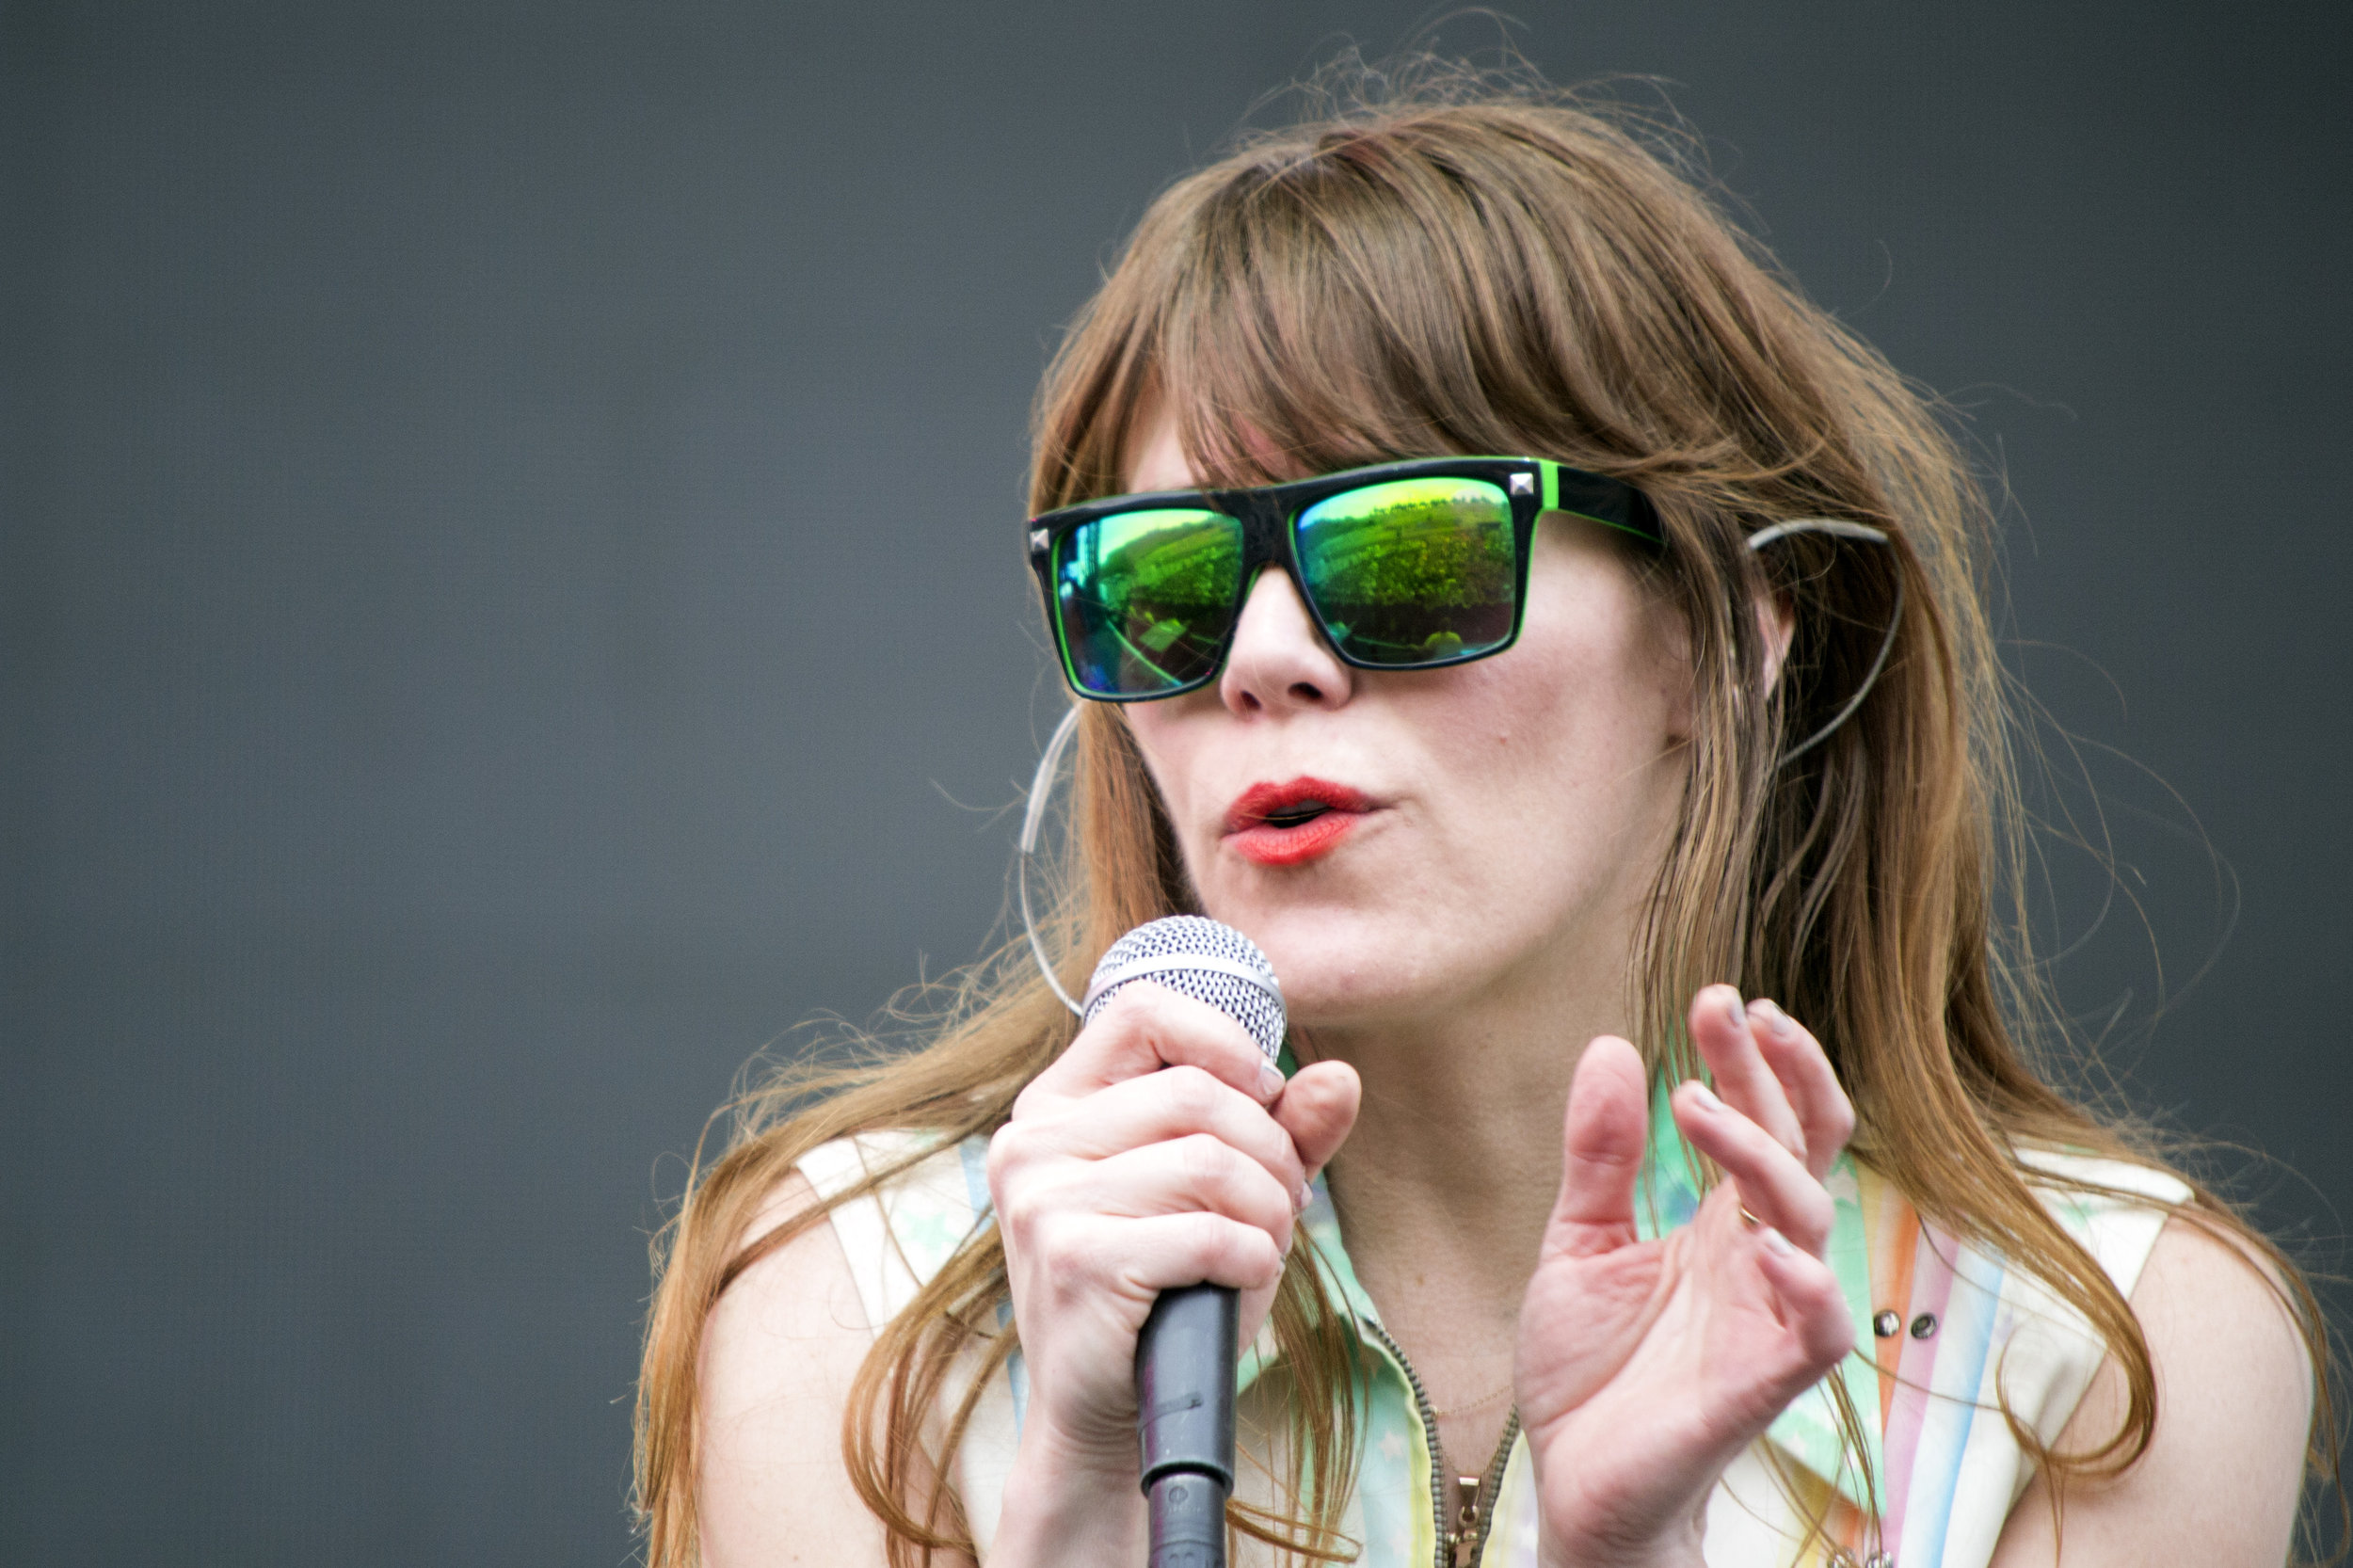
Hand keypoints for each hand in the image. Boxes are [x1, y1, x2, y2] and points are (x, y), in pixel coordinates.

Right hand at [985, 983, 1358, 1528]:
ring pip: (1210, 1162)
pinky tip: (1243, 1281)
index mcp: (1056, 1107)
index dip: (1222, 1039)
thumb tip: (1340, 1078)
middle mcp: (1033, 1142)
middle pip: (1197, 1093)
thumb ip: (1281, 1134)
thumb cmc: (1164, 1295)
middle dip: (1269, 1152)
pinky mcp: (1072, 1261)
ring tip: (1262, 1249)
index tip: (1265, 1094)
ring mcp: (1044, 1201)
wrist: (1105, 1415)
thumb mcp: (1225, 1198)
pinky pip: (1206, 1233)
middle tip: (1283, 1207)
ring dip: (1267, 1212)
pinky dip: (1251, 1258)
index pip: (1139, 1010)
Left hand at [1516, 987, 1855, 1567]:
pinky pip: (1815, 1330)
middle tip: (1734, 1009)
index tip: (1718, 997)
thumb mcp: (1577, 1242)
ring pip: (1810, 1219)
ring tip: (1699, 1106)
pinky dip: (1805, 1286)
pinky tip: (1770, 1246)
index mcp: (1721, 1223)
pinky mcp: (1764, 1382)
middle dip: (1777, 1075)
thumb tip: (1612, 1047)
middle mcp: (1759, 1259)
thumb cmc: (1590, 1373)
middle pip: (1801, 1149)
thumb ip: (1600, 1155)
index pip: (1761, 1121)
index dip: (1749, 1059)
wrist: (1572, 1484)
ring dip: (1761, 1156)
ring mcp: (1769, 1317)